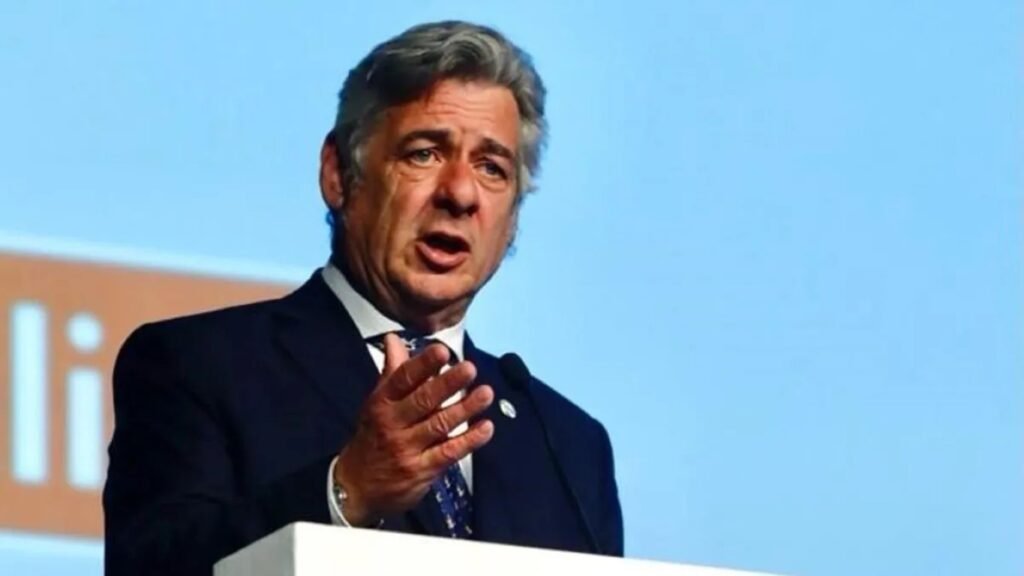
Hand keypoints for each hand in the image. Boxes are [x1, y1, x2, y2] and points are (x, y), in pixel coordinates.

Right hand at [334, 333, 494, 525]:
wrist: (355, 488)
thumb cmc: (372, 438)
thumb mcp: (376, 403)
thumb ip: (392, 371)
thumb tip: (394, 339)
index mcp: (382, 403)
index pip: (402, 379)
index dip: (423, 364)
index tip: (441, 351)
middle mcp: (393, 423)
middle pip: (423, 400)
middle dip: (448, 383)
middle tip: (470, 369)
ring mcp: (407, 448)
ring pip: (439, 425)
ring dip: (465, 408)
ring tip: (485, 394)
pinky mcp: (421, 470)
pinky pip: (448, 452)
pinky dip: (469, 440)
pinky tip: (485, 428)